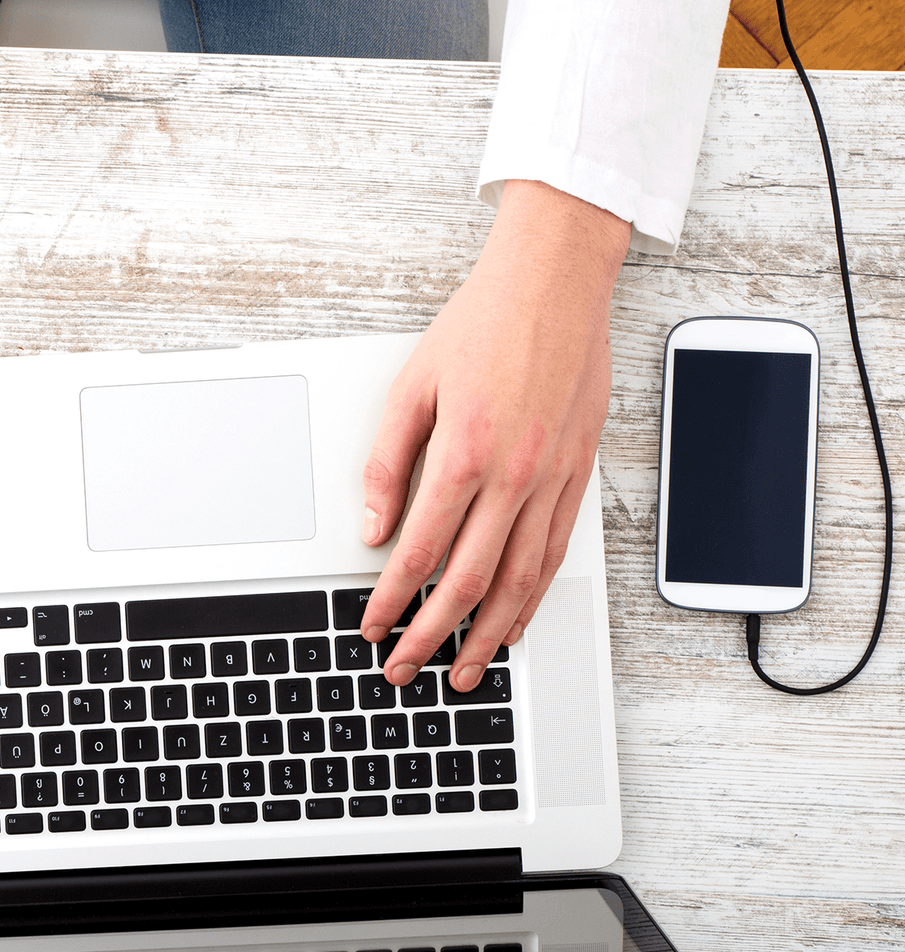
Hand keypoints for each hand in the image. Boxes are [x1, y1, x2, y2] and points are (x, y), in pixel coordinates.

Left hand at [358, 180, 630, 692]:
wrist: (556, 279)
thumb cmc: (483, 323)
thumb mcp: (413, 386)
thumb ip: (387, 461)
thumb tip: (373, 525)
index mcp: (467, 452)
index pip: (419, 552)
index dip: (391, 601)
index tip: (372, 628)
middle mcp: (516, 473)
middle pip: (469, 581)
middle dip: (433, 636)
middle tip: (405, 670)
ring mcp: (555, 476)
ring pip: (522, 579)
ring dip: (490, 633)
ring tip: (466, 670)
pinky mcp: (580, 471)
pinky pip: (557, 551)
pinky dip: (534, 596)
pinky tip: (515, 621)